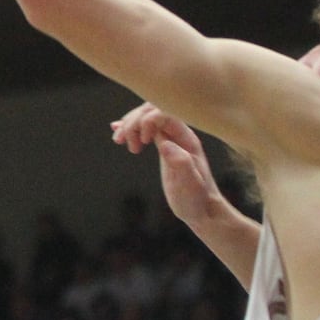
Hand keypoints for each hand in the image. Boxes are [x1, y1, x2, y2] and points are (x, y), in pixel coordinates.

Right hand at [112, 102, 225, 228]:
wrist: (202, 208)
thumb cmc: (197, 199)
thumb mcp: (191, 186)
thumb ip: (181, 164)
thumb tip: (165, 144)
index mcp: (187, 140)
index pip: (165, 114)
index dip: (148, 121)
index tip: (142, 141)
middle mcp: (179, 135)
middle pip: (153, 111)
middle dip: (134, 121)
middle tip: (125, 144)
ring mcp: (171, 139)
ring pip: (146, 117)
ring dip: (129, 124)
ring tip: (118, 141)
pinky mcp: (163, 146)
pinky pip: (145, 128)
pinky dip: (130, 127)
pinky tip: (117, 129)